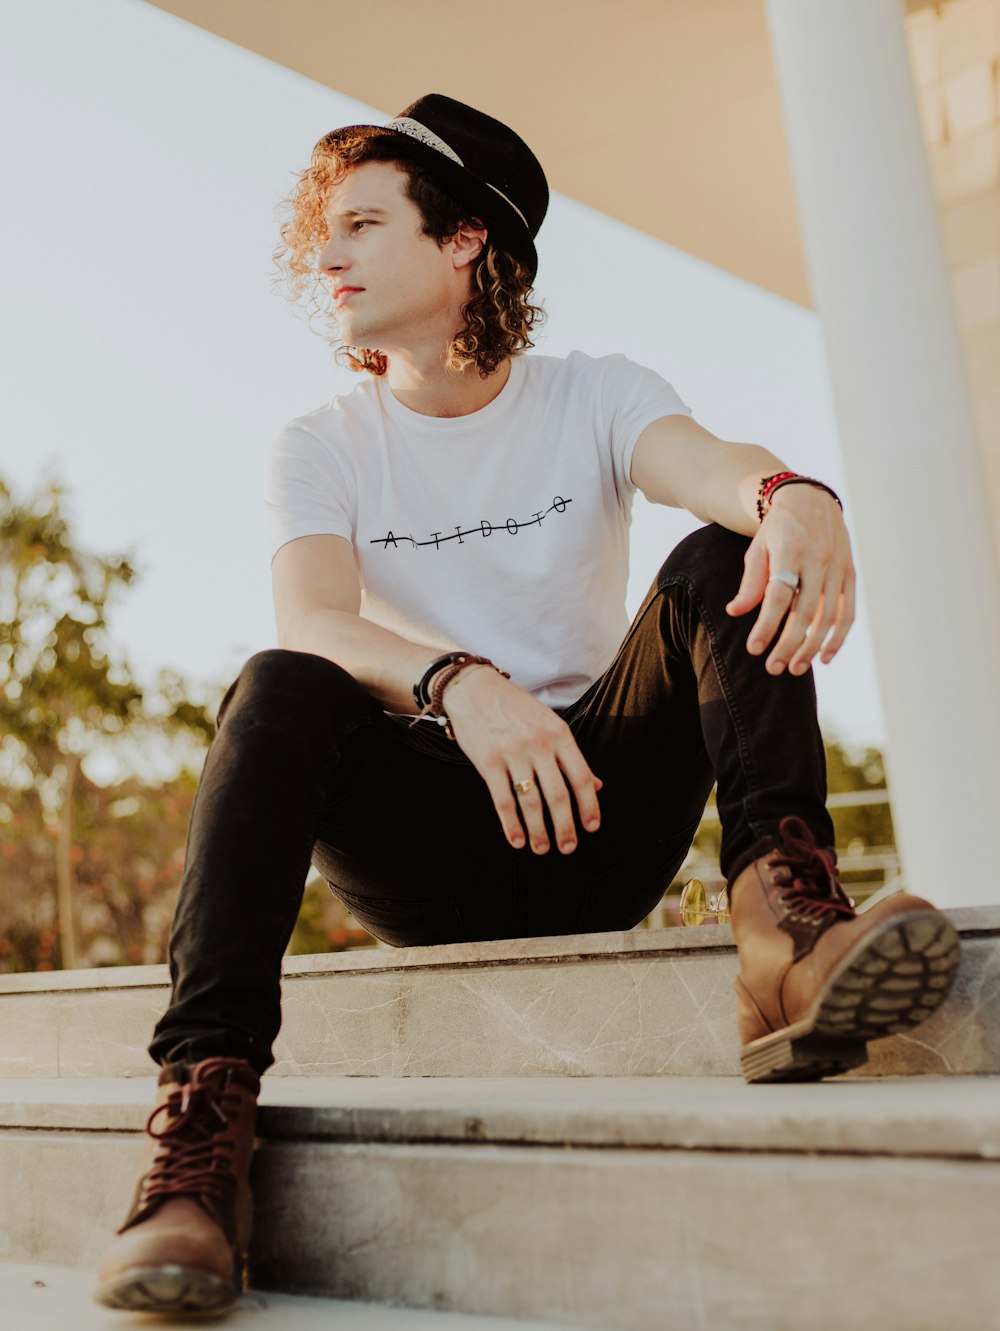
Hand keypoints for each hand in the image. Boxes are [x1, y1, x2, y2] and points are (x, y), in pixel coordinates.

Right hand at [439, 666, 602, 853]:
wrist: (473, 688)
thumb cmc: (514, 706)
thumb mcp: (549, 722)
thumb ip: (570, 755)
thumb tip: (596, 784)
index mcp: (559, 734)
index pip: (581, 776)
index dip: (589, 806)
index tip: (591, 827)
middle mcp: (538, 744)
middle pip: (558, 795)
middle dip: (565, 826)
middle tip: (568, 847)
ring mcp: (513, 754)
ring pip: (530, 802)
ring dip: (538, 831)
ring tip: (542, 849)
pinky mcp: (488, 762)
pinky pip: (503, 800)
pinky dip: (511, 824)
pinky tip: (517, 839)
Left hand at [724, 485, 855, 674]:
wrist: (811, 500)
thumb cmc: (778, 530)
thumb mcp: (758, 549)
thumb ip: (750, 582)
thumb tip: (734, 612)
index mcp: (790, 550)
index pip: (779, 594)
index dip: (767, 624)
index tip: (754, 649)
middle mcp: (818, 559)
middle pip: (805, 610)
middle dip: (789, 643)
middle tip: (773, 668)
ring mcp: (838, 567)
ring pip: (828, 616)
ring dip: (812, 646)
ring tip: (794, 668)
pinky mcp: (850, 574)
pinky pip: (848, 611)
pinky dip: (839, 637)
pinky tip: (825, 657)